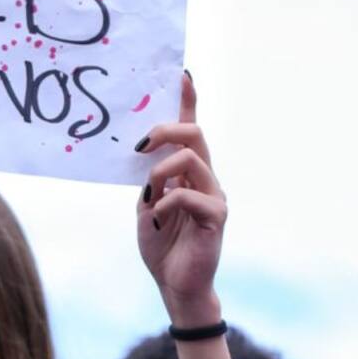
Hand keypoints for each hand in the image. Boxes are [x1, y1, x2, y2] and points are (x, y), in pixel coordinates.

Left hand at [135, 72, 226, 324]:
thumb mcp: (146, 206)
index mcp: (188, 173)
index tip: (181, 74)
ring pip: (193, 160)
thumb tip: (143, 154)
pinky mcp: (216, 217)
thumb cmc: (160, 244)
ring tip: (148, 196)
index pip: (191, 131)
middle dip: (166, 130)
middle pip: (195, 135)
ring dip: (162, 171)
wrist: (173, 284)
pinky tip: (155, 218)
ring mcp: (213, 196)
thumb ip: (149, 181)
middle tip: (141, 144)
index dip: (188, 102)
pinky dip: (167, 202)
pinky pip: (190, 196)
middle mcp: (206, 179)